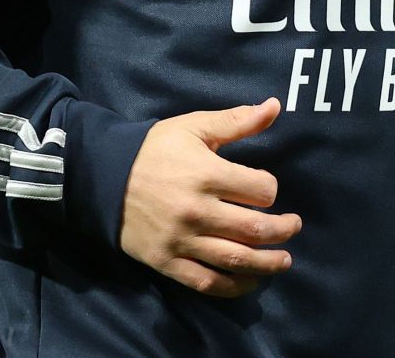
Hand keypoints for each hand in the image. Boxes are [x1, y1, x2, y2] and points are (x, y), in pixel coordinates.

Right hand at [117, 97, 301, 296]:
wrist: (100, 177)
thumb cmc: (152, 149)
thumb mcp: (193, 127)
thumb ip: (236, 121)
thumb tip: (275, 106)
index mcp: (206, 174)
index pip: (259, 190)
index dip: (270, 189)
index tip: (266, 189)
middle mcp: (197, 211)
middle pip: (254, 228)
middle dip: (282, 229)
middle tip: (294, 226)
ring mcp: (182, 240)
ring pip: (235, 259)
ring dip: (266, 263)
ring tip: (284, 260)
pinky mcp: (167, 262)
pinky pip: (206, 281)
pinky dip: (232, 287)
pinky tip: (249, 282)